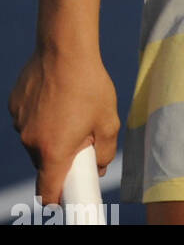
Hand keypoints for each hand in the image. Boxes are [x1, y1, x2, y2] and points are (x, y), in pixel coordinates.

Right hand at [9, 48, 118, 205]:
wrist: (65, 47)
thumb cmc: (89, 83)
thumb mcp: (108, 120)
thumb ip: (106, 151)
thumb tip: (99, 166)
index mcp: (53, 151)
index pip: (47, 192)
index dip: (58, 197)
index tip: (68, 192)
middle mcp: (30, 141)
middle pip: (44, 163)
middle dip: (61, 155)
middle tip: (81, 134)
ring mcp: (19, 123)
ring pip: (36, 140)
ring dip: (50, 133)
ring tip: (70, 107)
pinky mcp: (14, 105)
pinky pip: (28, 119)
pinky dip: (40, 115)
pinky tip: (55, 95)